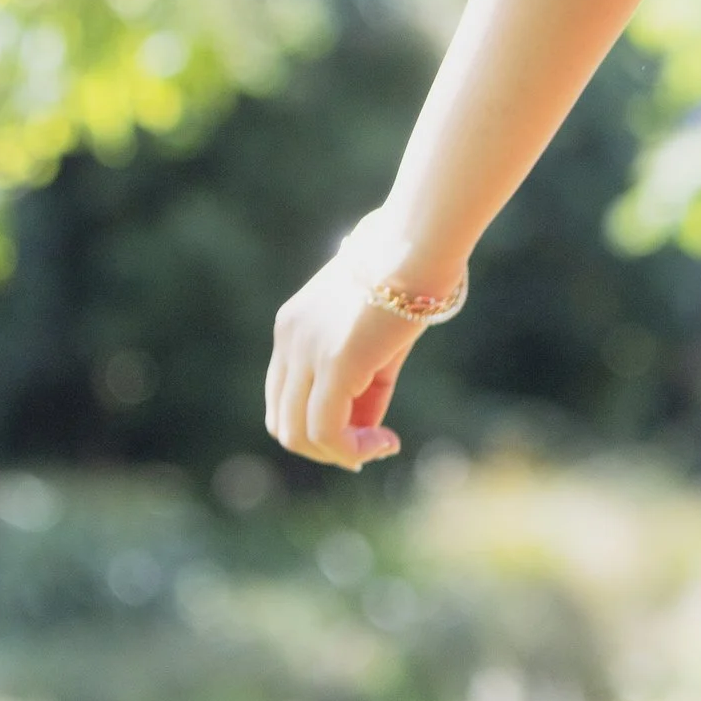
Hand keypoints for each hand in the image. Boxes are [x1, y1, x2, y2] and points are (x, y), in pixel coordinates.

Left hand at [265, 251, 423, 468]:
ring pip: (297, 434)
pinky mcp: (334, 362)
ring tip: (379, 445)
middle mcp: (289, 340)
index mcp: (292, 328)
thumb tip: (366, 433)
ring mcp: (306, 350)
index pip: (284, 396)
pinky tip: (387, 441)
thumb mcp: (377, 342)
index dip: (317, 425)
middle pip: (283, 421)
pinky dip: (354, 449)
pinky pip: (327, 430)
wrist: (418, 247)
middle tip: (367, 448)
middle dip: (325, 447)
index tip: (360, 433)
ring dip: (340, 453)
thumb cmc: (407, 283)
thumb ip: (365, 385)